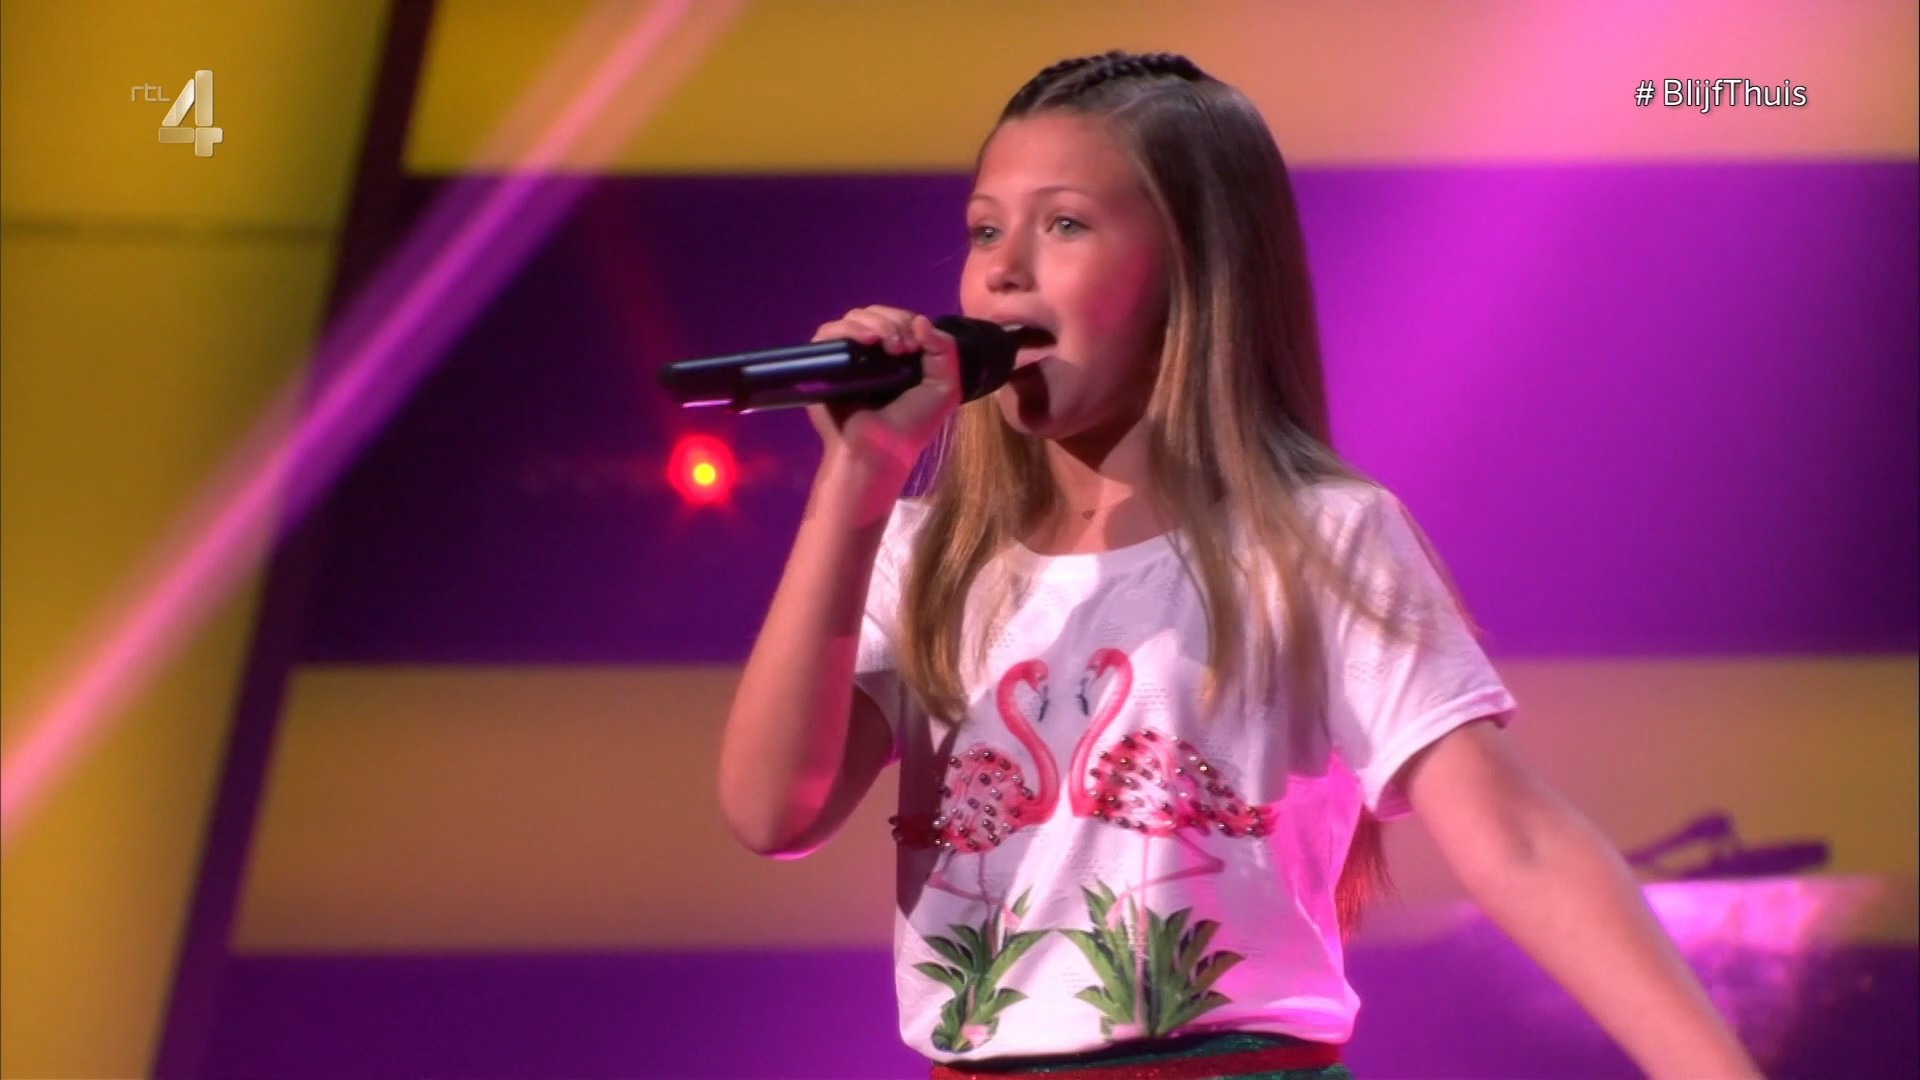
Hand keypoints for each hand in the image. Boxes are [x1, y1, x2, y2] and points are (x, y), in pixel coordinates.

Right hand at [804, 306, 960, 478]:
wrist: (879, 451)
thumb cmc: (910, 425)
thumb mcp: (944, 388)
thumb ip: (944, 350)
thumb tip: (920, 320)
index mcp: (898, 356)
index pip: (899, 319)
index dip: (908, 322)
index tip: (917, 345)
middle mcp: (870, 353)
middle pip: (877, 313)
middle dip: (894, 321)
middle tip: (903, 347)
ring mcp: (847, 357)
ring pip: (855, 317)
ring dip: (875, 323)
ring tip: (889, 345)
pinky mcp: (824, 363)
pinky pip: (829, 333)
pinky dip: (848, 329)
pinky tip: (866, 340)